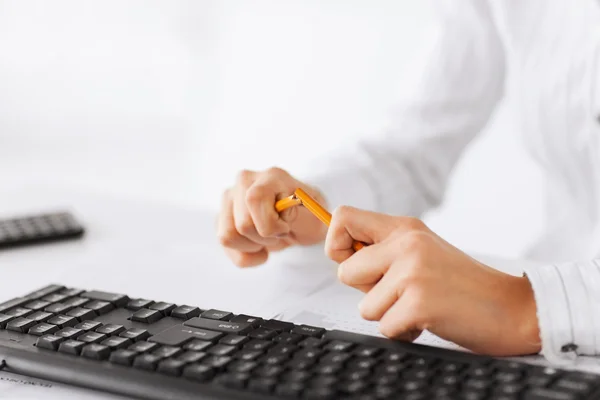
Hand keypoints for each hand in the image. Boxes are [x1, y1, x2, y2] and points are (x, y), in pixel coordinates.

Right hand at [217, 167, 327, 266]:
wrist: (302, 223)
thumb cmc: (309, 219)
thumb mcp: (316, 219)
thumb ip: (302, 214)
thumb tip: (282, 211)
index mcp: (271, 177)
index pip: (255, 199)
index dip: (271, 223)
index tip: (286, 227)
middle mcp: (245, 181)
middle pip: (243, 224)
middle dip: (265, 238)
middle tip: (280, 233)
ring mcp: (230, 197)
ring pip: (228, 236)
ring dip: (253, 246)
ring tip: (267, 238)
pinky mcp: (222, 215)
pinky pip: (225, 245)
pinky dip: (245, 254)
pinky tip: (258, 246)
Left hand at [325, 206, 540, 355]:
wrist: (514, 308)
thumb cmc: (463, 284)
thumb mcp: (423, 251)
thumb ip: (384, 250)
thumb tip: (341, 258)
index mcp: (405, 228)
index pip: (343, 217)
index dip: (336, 243)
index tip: (353, 260)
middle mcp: (407, 243)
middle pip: (345, 271)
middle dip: (367, 291)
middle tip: (402, 291)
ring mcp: (413, 272)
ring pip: (364, 305)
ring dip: (389, 314)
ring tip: (421, 305)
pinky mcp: (419, 303)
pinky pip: (385, 327)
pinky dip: (404, 332)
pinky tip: (429, 320)